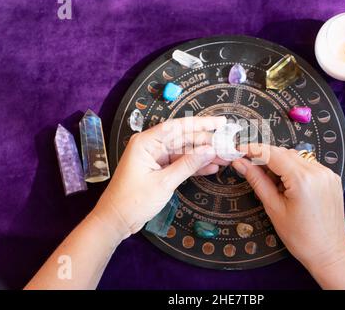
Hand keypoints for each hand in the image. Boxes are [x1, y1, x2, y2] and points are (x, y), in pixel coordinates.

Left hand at [92, 116, 226, 239]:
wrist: (116, 221)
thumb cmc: (132, 201)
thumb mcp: (164, 182)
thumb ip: (188, 165)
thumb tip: (210, 150)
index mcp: (146, 142)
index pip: (178, 127)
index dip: (201, 123)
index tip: (221, 122)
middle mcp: (150, 146)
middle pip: (183, 139)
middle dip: (206, 142)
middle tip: (227, 145)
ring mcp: (155, 158)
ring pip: (184, 152)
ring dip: (203, 155)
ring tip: (225, 157)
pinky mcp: (158, 170)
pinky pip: (179, 164)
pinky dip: (194, 166)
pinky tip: (211, 167)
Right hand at [232, 144, 344, 269]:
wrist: (329, 253)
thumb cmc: (302, 237)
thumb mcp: (273, 208)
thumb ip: (257, 181)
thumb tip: (241, 163)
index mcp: (302, 179)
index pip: (272, 154)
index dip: (253, 149)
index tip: (239, 150)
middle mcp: (317, 171)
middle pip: (284, 152)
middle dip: (265, 157)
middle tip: (249, 167)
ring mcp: (327, 173)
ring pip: (296, 156)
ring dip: (279, 163)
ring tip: (271, 184)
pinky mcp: (331, 177)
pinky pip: (307, 164)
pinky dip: (293, 169)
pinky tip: (287, 185)